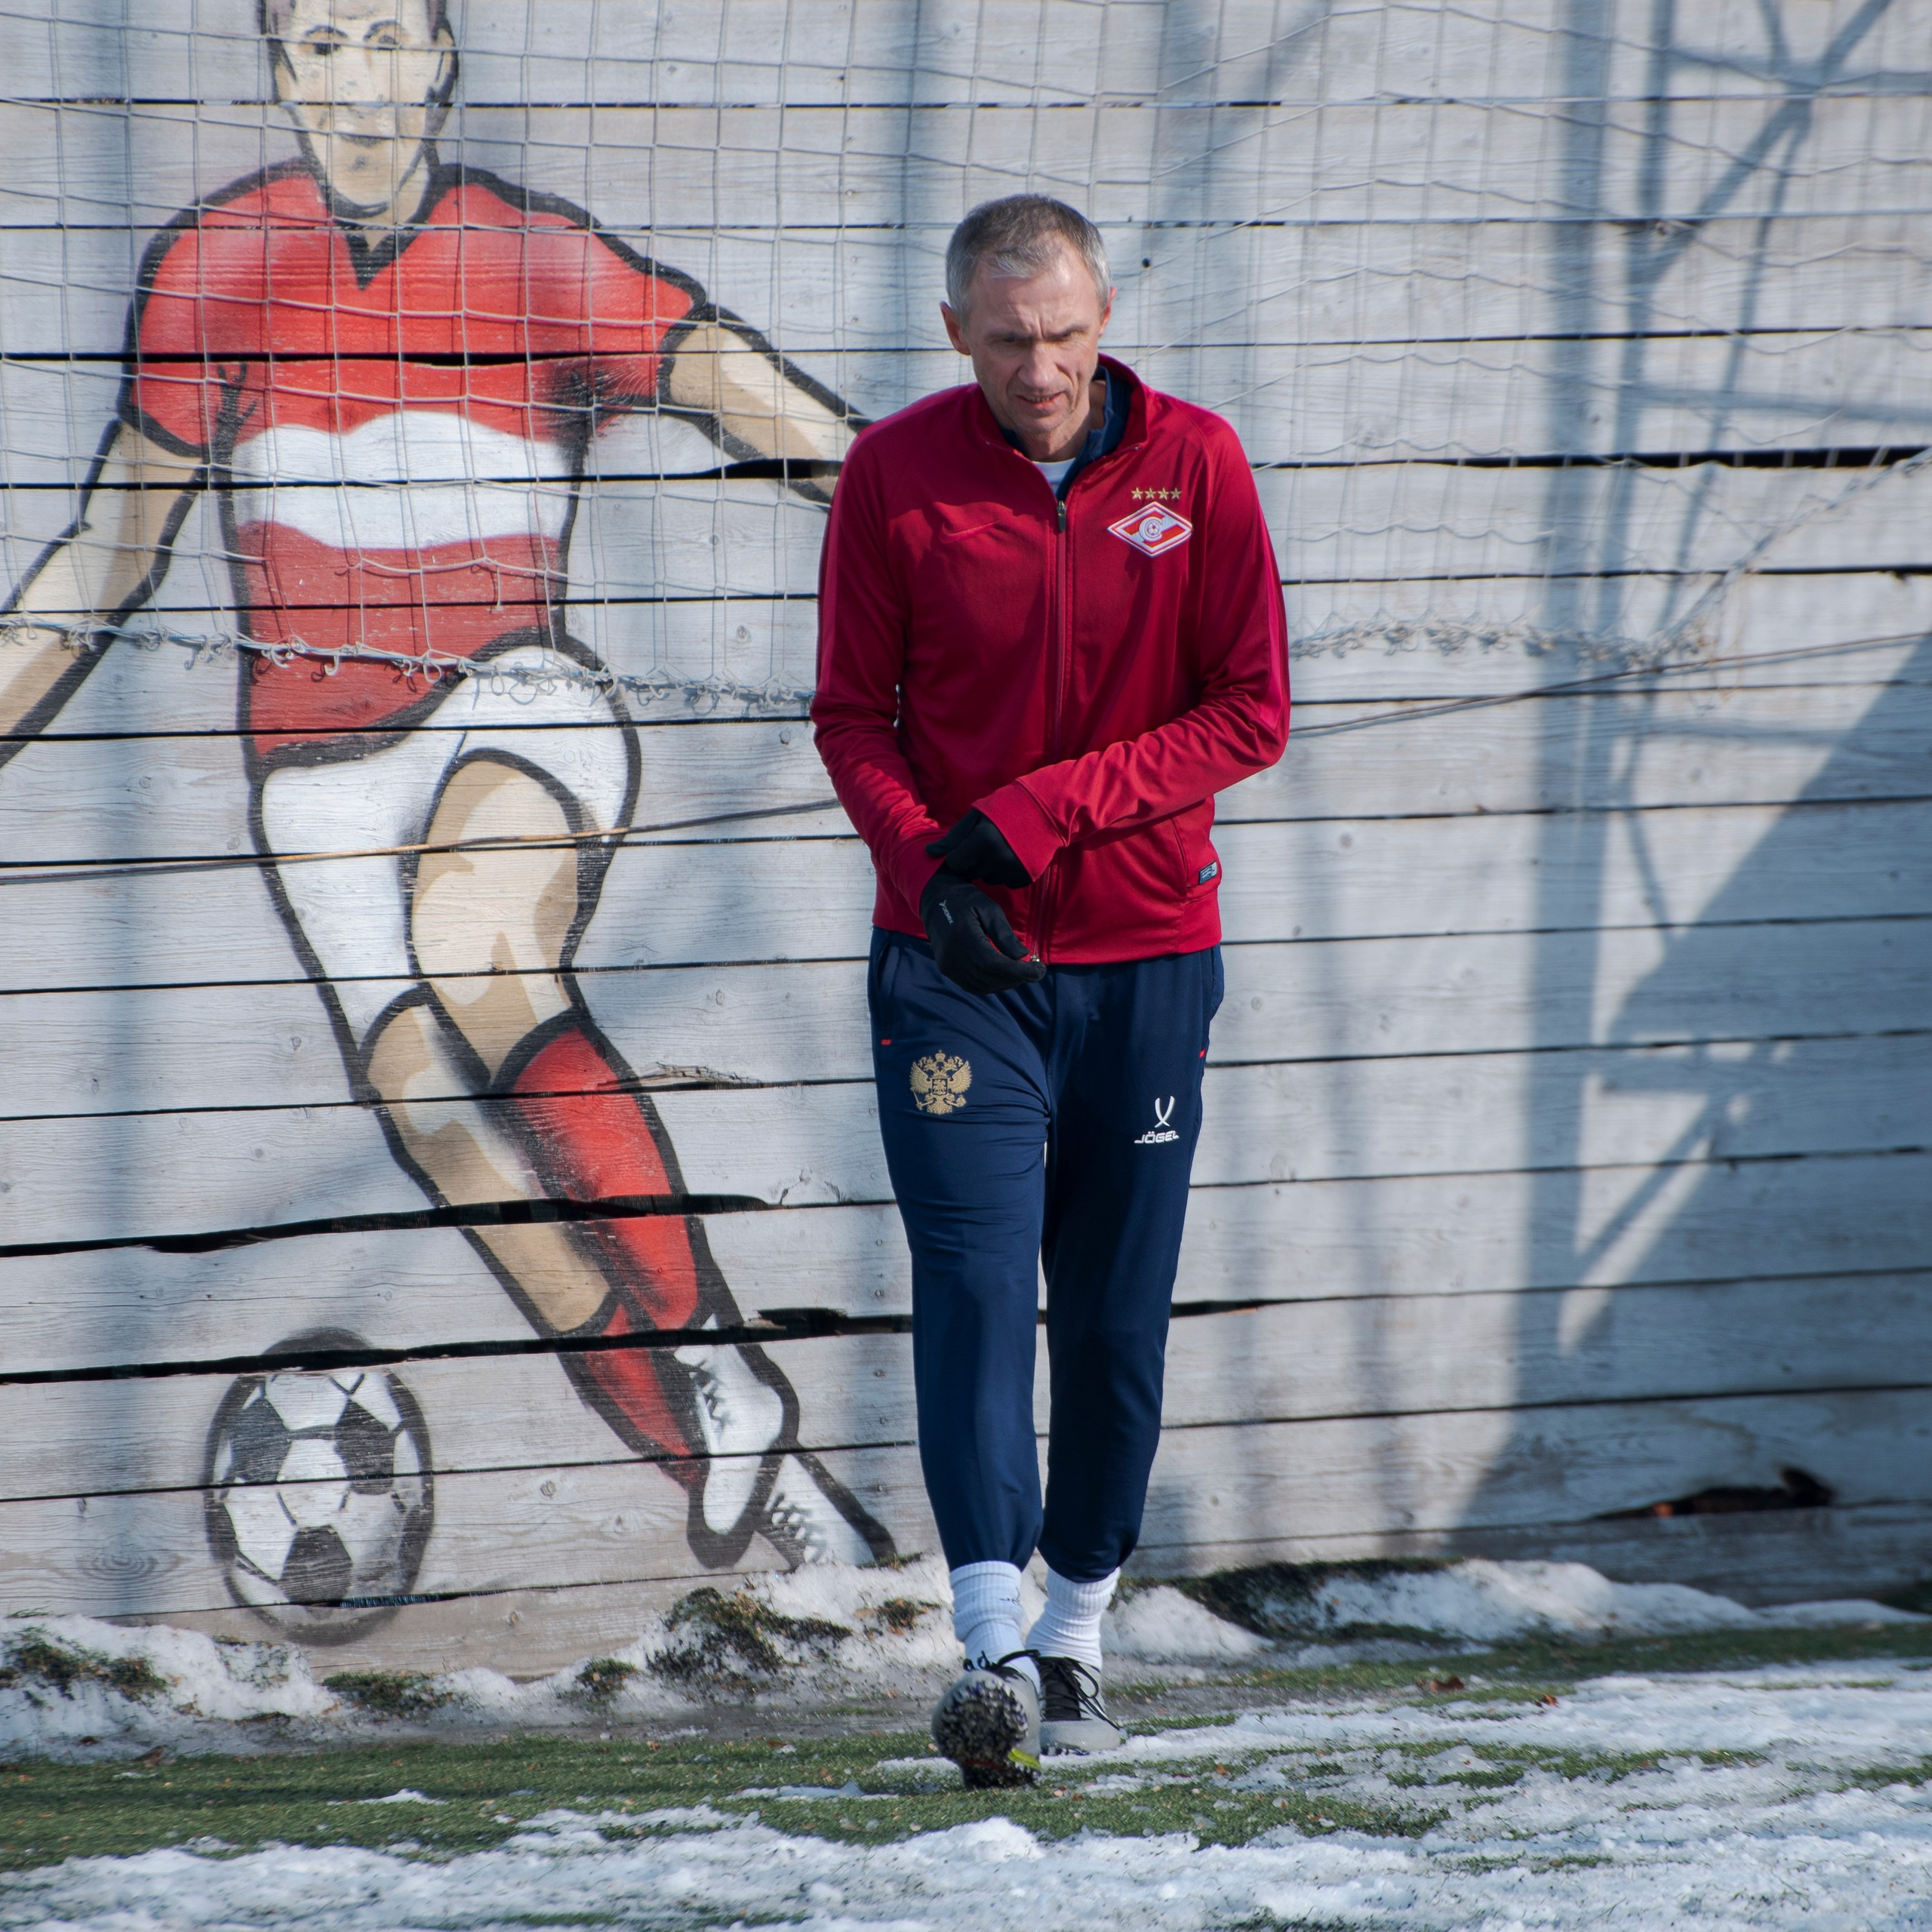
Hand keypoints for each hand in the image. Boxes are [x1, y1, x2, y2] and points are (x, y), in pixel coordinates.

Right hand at [919, 869, 1046, 995]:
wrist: (935, 900)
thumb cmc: (965, 900)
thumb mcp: (989, 908)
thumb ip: (1004, 934)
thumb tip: (1022, 956)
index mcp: (962, 936)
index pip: (995, 964)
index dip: (1019, 972)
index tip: (1040, 971)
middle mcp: (952, 956)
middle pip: (989, 978)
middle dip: (1016, 978)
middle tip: (1035, 971)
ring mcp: (947, 965)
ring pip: (982, 985)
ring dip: (1005, 983)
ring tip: (1021, 973)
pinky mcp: (946, 969)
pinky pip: (972, 985)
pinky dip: (991, 985)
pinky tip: (1004, 976)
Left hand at [926, 808, 1031, 887]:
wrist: (1046, 809)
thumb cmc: (1007, 807)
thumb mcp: (977, 815)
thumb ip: (954, 837)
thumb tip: (929, 852)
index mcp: (982, 840)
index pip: (955, 863)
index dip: (958, 855)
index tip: (966, 846)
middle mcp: (997, 859)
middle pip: (971, 872)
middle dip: (974, 860)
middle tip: (987, 844)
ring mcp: (1013, 870)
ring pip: (988, 879)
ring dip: (989, 867)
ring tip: (1002, 847)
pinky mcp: (1025, 877)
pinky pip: (1005, 882)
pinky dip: (1006, 872)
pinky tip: (1013, 855)